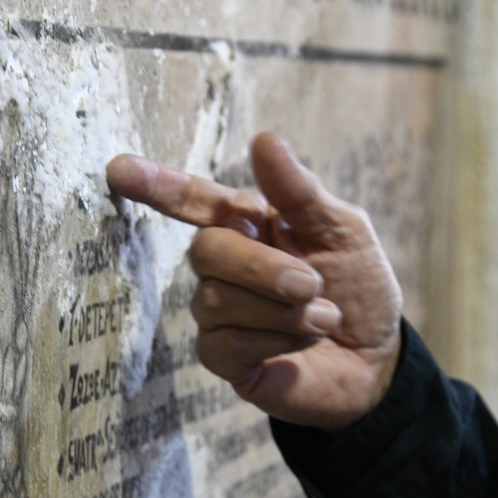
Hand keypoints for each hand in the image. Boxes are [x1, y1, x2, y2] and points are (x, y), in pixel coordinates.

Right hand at [106, 132, 402, 431]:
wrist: (378, 358)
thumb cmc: (357, 285)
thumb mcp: (343, 229)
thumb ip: (299, 191)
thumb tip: (264, 140)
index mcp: (247, 222)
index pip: (192, 199)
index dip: (156, 185)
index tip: (119, 170)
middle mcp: (224, 264)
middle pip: (205, 251)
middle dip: (261, 269)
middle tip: (311, 283)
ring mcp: (217, 312)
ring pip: (215, 301)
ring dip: (280, 311)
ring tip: (324, 317)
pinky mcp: (222, 357)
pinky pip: (225, 343)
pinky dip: (275, 341)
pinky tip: (303, 342)